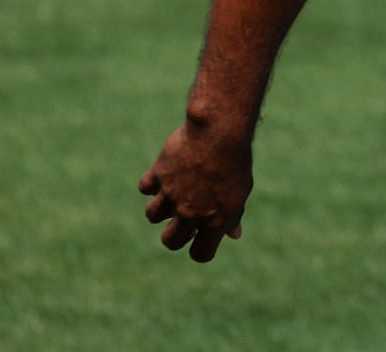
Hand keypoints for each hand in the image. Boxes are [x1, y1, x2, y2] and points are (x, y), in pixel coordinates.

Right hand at [138, 123, 252, 261]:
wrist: (221, 131)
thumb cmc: (236, 162)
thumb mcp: (240, 191)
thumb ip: (233, 215)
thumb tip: (234, 235)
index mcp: (214, 221)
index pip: (200, 254)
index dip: (201, 247)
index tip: (202, 235)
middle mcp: (190, 213)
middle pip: (170, 241)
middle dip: (176, 233)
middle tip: (185, 215)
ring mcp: (171, 195)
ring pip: (152, 215)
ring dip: (162, 206)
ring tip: (176, 190)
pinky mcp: (158, 175)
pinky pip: (145, 188)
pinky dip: (153, 182)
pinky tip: (167, 172)